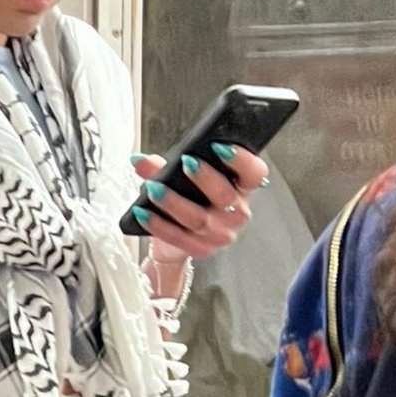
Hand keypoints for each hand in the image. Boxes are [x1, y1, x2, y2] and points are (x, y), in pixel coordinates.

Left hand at [129, 145, 268, 264]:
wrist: (177, 237)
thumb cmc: (188, 198)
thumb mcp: (180, 177)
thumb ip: (163, 166)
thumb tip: (141, 160)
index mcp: (241, 188)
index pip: (254, 173)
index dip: (242, 160)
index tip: (220, 147)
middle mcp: (236, 212)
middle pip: (225, 196)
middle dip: (205, 178)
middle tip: (186, 162)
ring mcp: (221, 234)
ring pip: (199, 218)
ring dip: (174, 201)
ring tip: (153, 188)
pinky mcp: (201, 249)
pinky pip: (179, 237)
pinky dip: (158, 224)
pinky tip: (142, 212)